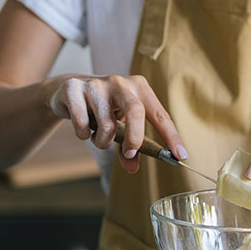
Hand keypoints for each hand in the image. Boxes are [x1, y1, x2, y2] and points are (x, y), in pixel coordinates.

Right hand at [46, 74, 187, 172]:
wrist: (69, 91)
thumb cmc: (104, 111)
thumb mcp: (121, 127)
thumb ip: (130, 148)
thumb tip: (132, 167)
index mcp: (140, 88)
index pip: (160, 115)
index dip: (171, 137)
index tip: (181, 156)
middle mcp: (120, 82)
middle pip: (135, 112)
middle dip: (134, 139)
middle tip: (129, 153)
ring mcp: (96, 84)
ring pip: (106, 125)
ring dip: (102, 142)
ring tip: (98, 136)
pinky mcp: (74, 89)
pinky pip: (82, 124)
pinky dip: (84, 134)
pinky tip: (82, 127)